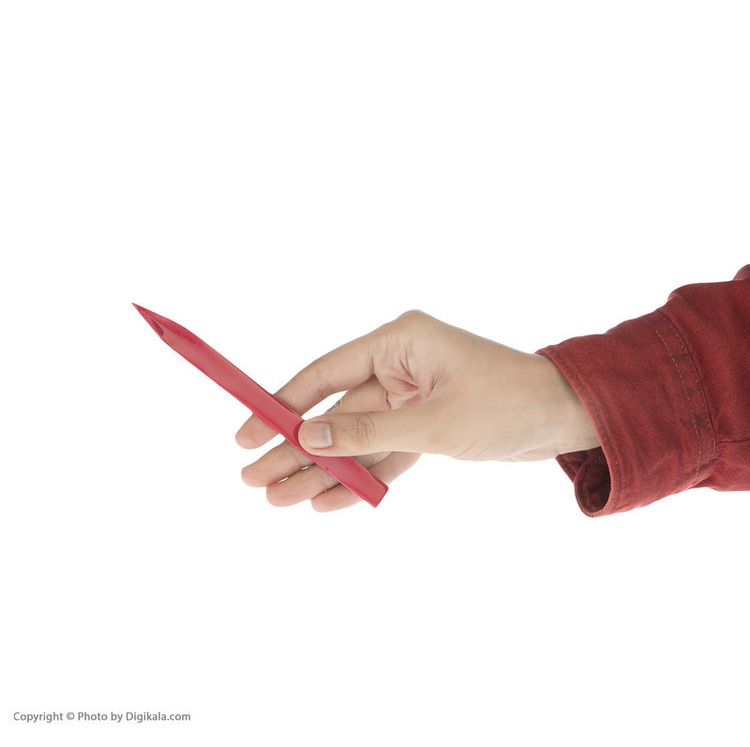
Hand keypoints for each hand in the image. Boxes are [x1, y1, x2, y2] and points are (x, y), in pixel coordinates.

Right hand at [236, 310, 598, 510]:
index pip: (324, 373)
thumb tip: (308, 440)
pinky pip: (383, 455)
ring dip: (322, 471)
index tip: (245, 432)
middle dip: (295, 450)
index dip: (280, 404)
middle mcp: (399, 367)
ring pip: (355, 440)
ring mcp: (410, 399)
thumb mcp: (435, 423)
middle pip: (333, 414)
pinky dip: (361, 479)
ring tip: (280, 500)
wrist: (568, 419)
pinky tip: (326, 502)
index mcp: (399, 343)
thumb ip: (369, 433)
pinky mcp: (424, 427)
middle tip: (253, 480)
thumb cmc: (509, 403)